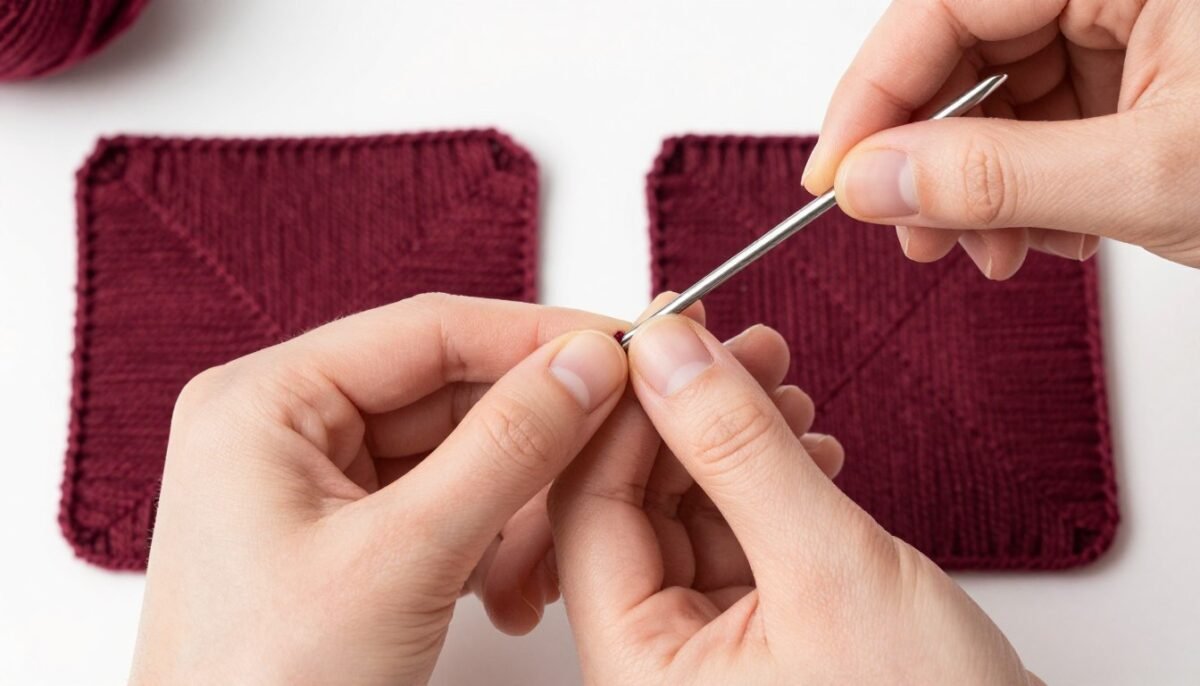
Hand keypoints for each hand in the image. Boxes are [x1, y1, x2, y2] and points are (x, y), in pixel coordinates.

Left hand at [129, 294, 629, 684]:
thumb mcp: (402, 560)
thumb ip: (506, 448)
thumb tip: (588, 364)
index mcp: (266, 403)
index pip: (429, 330)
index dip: (537, 335)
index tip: (626, 349)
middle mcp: (287, 429)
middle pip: (449, 389)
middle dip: (535, 436)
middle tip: (619, 444)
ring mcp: (316, 485)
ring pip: (459, 452)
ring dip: (520, 501)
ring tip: (543, 566)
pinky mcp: (346, 537)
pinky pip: (445, 504)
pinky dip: (494, 539)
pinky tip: (515, 589)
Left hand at [551, 314, 1041, 684]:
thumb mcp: (829, 570)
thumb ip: (740, 453)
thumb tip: (669, 351)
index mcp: (636, 672)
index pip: (589, 507)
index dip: (627, 407)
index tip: (669, 329)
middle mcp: (654, 667)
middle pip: (635, 504)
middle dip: (690, 416)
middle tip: (743, 345)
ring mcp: (706, 657)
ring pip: (690, 515)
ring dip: (735, 444)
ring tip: (789, 391)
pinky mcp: (758, 644)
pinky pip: (738, 543)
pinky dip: (770, 489)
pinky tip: (809, 450)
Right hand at [802, 0, 1199, 277]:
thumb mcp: (1148, 175)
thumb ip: (998, 176)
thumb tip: (872, 181)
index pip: (944, 5)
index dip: (874, 93)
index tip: (835, 177)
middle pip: (961, 55)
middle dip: (933, 160)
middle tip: (917, 233)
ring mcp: (1123, 31)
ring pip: (992, 101)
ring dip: (978, 192)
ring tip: (1000, 252)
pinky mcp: (1129, 80)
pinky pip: (1036, 129)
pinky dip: (1025, 194)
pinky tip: (1050, 233)